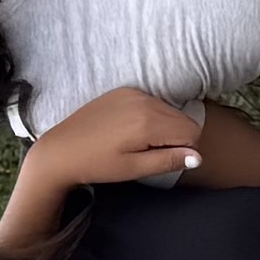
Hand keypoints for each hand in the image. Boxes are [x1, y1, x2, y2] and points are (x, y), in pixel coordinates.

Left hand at [27, 86, 209, 195]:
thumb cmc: (97, 164)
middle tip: (149, 154)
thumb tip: (198, 156)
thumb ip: (168, 160)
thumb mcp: (134, 168)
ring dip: (163, 127)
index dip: (185, 150)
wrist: (61, 150)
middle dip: (175, 137)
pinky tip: (129, 130)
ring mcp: (132, 92)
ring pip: (169, 110)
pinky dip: (150, 116)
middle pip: (183, 118)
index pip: (192, 132)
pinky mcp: (122, 90)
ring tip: (138, 142)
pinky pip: (151, 102)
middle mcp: (144, 100)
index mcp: (148, 121)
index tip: (164, 160)